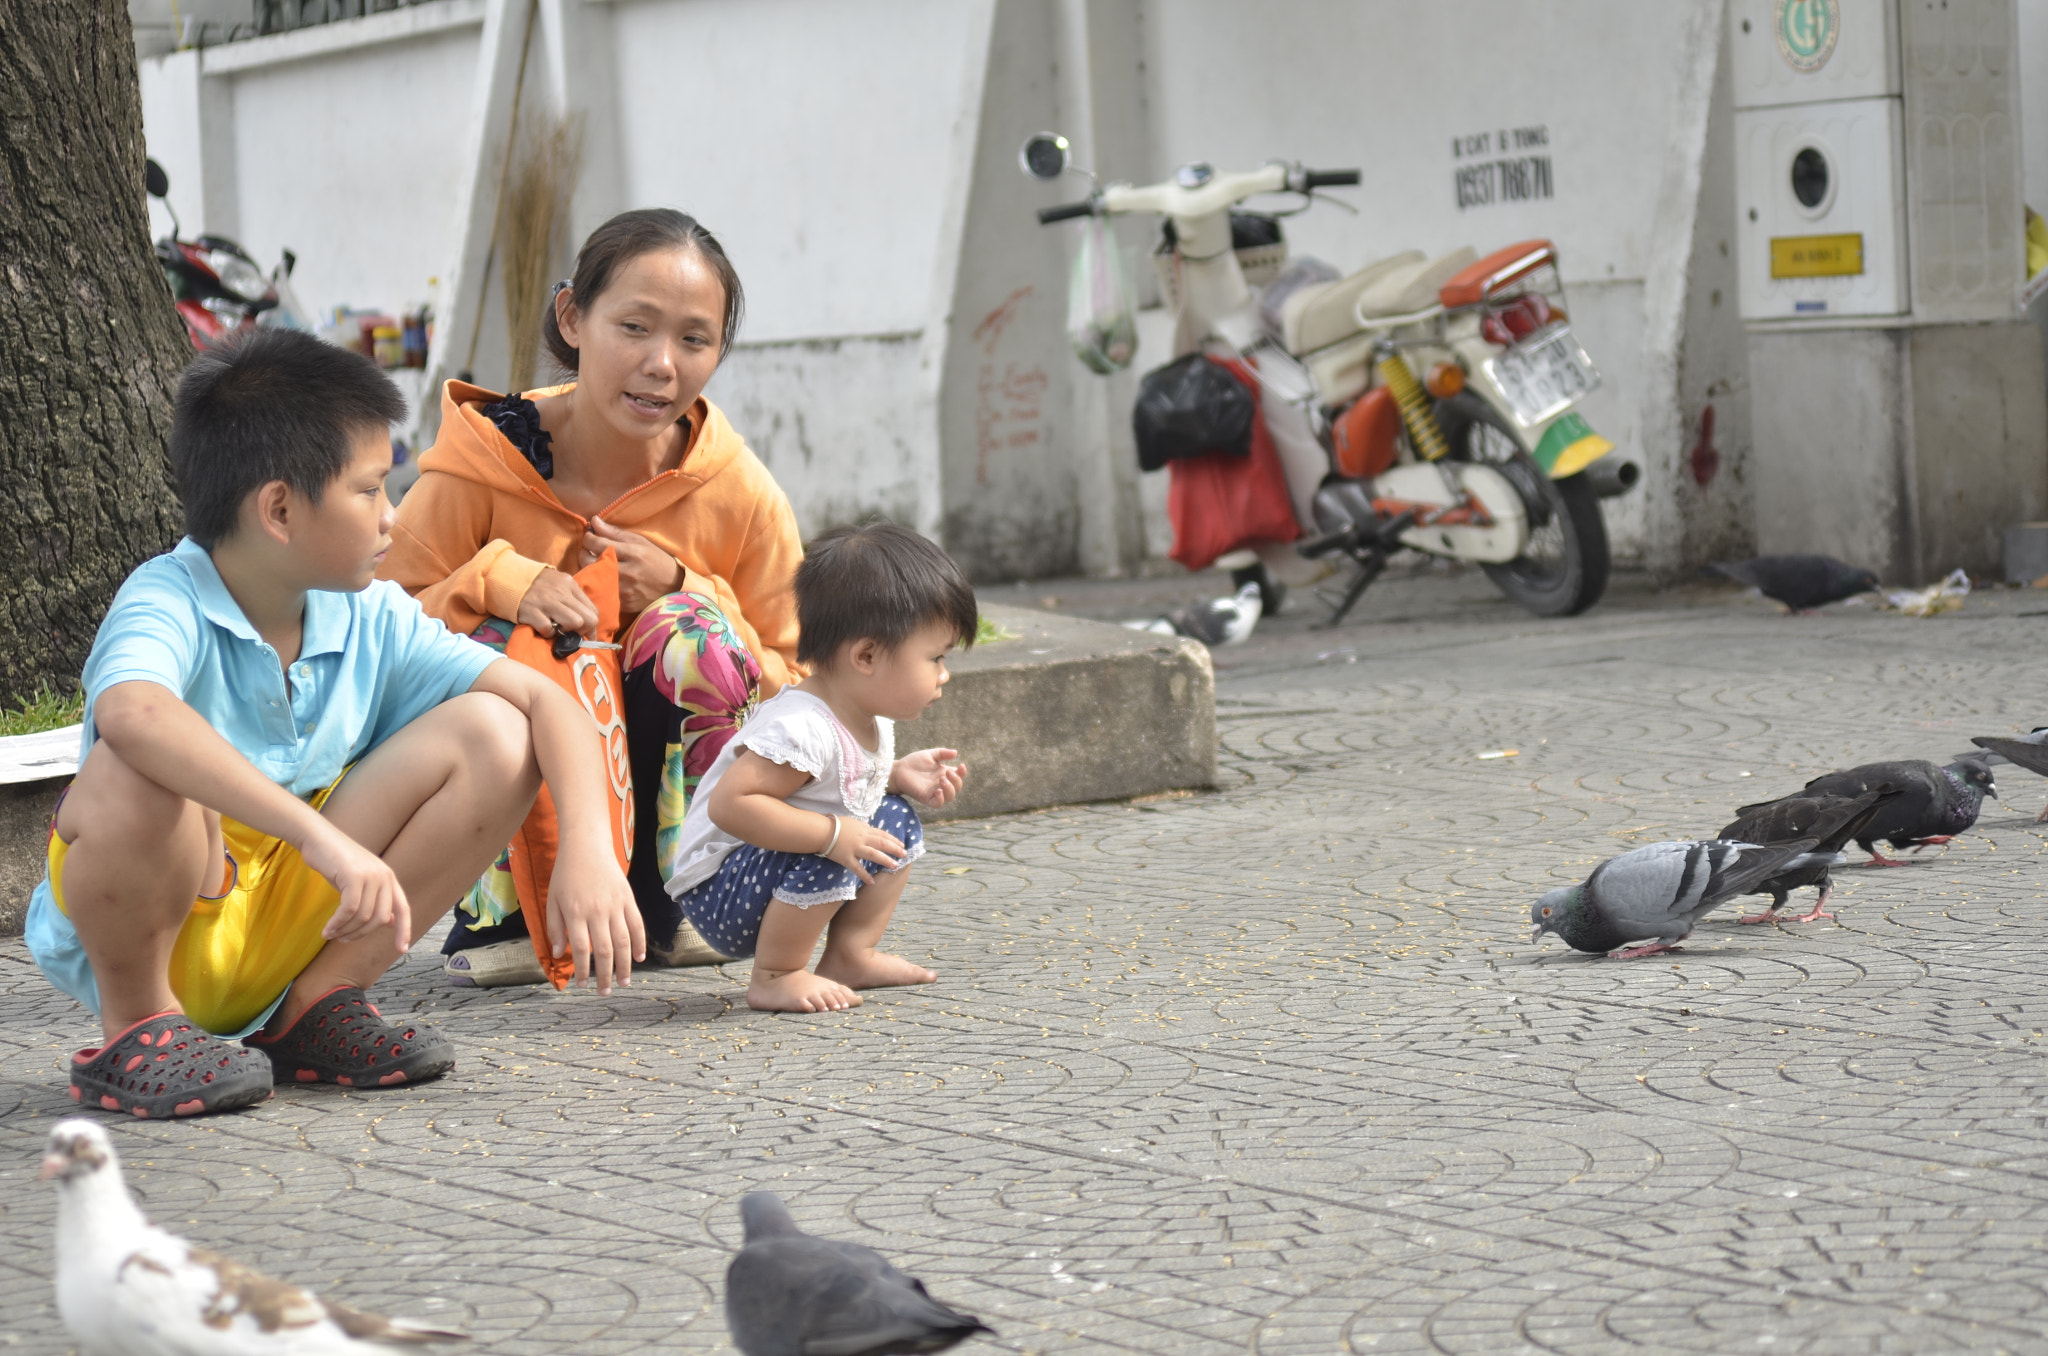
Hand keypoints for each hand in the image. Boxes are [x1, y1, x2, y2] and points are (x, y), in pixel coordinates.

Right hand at [301, 826, 410, 947]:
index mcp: (389, 878)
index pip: (403, 908)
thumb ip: (375, 899)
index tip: (402, 949)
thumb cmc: (335, 862)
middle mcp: (384, 876)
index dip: (404, 930)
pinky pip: (349, 910)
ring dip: (345, 930)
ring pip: (363, 916)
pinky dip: (337, 924)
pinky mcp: (354, 876)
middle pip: (380, 918)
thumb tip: (390, 922)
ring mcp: (370, 875)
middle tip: (343, 939)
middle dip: (361, 934)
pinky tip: (327, 930)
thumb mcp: (360, 881)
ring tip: (332, 934)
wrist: (317, 837)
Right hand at [517, 567, 600, 637]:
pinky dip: (547, 633)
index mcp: (569, 585)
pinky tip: (542, 627)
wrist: (506, 578)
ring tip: (557, 629)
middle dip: (584, 631)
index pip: (592, 610)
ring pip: (574, 623)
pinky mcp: (532, 612)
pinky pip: (549, 629)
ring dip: (568, 631)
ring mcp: (547, 602)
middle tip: (573, 634)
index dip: (592, 626)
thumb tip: (585, 621)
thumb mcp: (558, 584)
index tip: (587, 634)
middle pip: (588, 619)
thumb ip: (571, 598)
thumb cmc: (535, 585)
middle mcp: (561, 593)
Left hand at [543, 840, 643, 992]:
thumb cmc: (565, 874)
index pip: (581, 949)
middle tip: (605, 992)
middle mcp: (597, 911)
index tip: (582, 985)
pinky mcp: (628, 899)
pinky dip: (640, 942)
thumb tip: (558, 954)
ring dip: (625, 965)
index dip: (582, 970)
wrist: (586, 846)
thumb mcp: (552, 901)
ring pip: (623, 941)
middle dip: (605, 975)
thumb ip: (554, 928)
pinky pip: (637, 924)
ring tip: (624, 982)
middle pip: (605, 951)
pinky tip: (639, 958)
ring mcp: (615, 905)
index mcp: (576, 913)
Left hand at [583, 518, 683, 613]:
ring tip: (593, 563)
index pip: (597, 543)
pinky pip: (600, 592)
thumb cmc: (656, 560)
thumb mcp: (640, 541)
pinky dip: (597, 584)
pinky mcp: (623, 604)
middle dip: (583, 553)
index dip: (588, 538)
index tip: (590, 537)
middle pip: (589, 561)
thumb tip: (594, 521)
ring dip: (588, 569)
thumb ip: (615, 532)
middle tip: (587, 551)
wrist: (673, 586)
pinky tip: (601, 578)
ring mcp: (625, 590)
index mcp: (633, 553)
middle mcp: (628, 572)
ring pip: (592, 578)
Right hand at [821, 814, 908, 885]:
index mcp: (863, 829)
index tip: (901, 844)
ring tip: (895, 865)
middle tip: (904, 854)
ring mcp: (854, 849)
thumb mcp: (852, 822)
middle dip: (895, 848)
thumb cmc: (834, 825)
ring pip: (874, 854)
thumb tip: (870, 829)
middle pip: (882, 843)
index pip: (882, 834)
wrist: (821, 831)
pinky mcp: (846, 858)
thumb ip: (862, 827)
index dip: (893, 839)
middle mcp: (862, 838)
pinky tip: (872, 882)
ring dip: (885, 860)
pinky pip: (857, 868)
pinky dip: (865, 876)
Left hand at [890, 748, 965, 807]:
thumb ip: (942, 753)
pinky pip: (938, 804)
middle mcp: (941, 784)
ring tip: (942, 780)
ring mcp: (934, 792)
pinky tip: (938, 790)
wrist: (898, 769)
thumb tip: (956, 753)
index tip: (961, 765)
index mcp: (944, 773)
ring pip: (950, 797)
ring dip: (950, 789)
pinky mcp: (926, 798)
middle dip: (956, 780)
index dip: (963, 773)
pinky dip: (941, 799)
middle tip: (947, 773)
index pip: (959, 776)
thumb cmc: (913, 762)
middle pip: (957, 787)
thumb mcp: (930, 755)